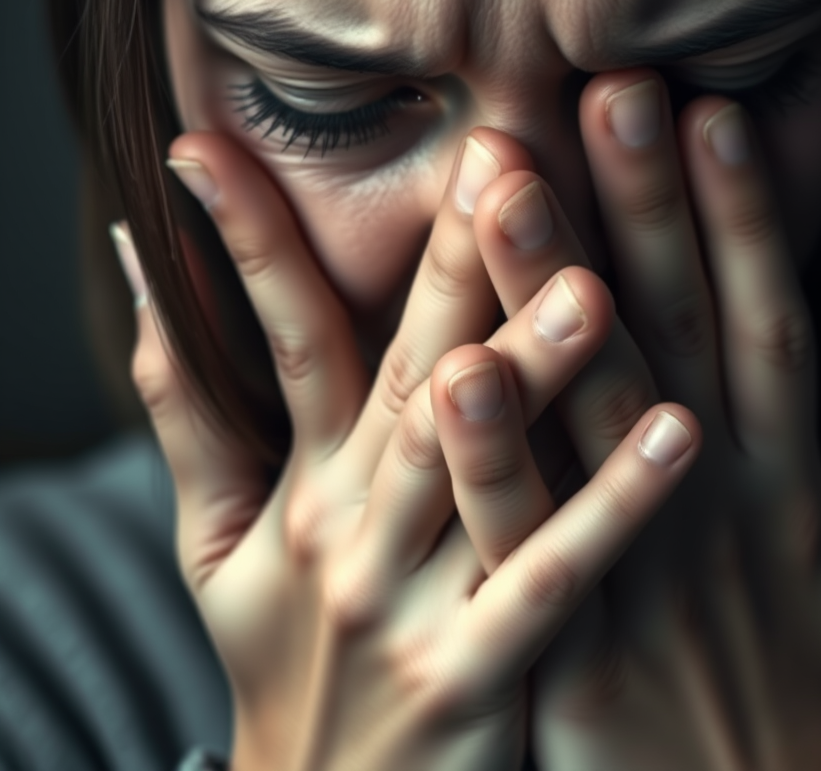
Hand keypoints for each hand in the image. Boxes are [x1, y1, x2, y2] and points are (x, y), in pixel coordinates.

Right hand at [116, 128, 700, 770]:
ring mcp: (412, 604)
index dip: (246, 241)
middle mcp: (353, 528)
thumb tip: (141, 286)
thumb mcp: (212, 543)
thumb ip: (188, 413)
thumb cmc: (278, 653)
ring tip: (589, 283)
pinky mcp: (473, 679)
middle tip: (501, 157)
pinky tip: (679, 433)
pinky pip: (553, 580)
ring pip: (477, 469)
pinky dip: (613, 506)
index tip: (207, 141)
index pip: (281, 338)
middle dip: (449, 266)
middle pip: (405, 375)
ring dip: (532, 372)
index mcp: (304, 482)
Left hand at [464, 73, 820, 770]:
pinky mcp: (566, 628)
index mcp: (787, 475)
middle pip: (672, 331)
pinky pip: (521, 529)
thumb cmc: (813, 703)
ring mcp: (637, 559)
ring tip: (504, 195)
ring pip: (591, 410)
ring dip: (547, 297)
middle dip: (640, 208)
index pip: (765, 314)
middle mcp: (710, 497)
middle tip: (600, 96)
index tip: (711, 113)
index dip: (744, 212)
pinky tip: (453, 370)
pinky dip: (493, 451)